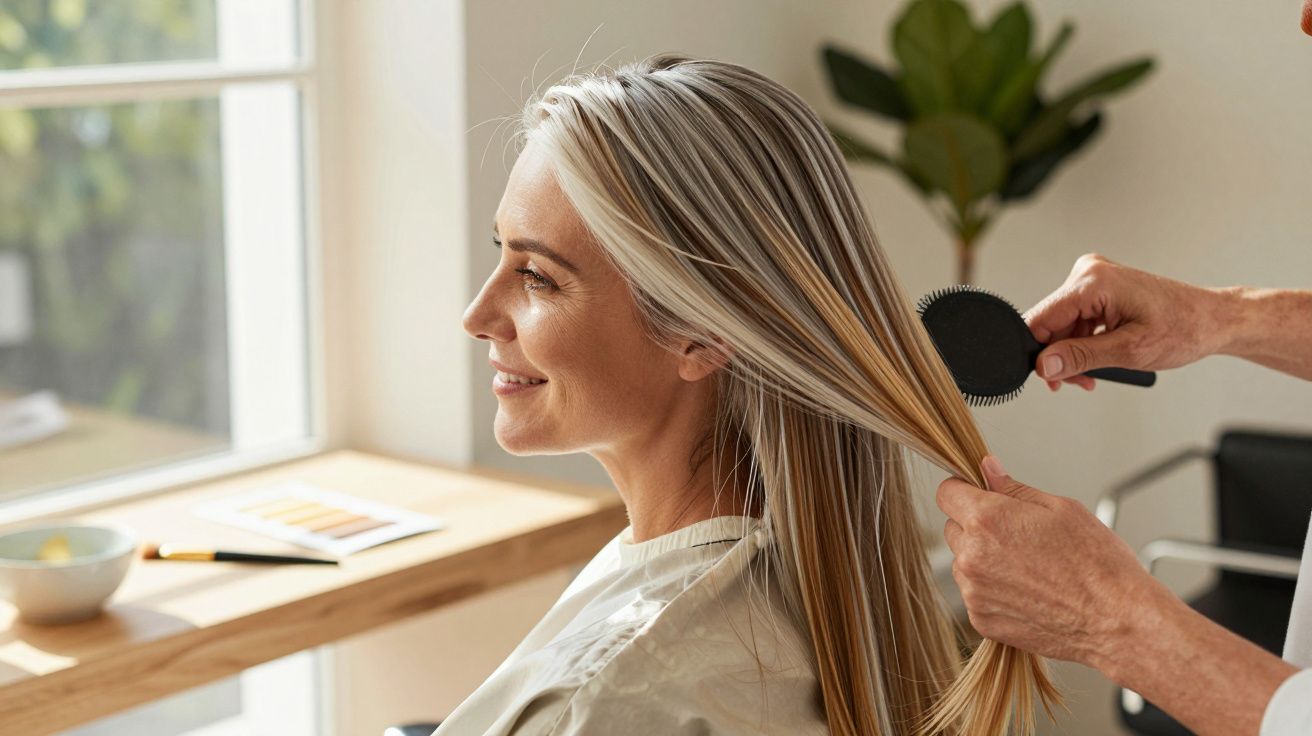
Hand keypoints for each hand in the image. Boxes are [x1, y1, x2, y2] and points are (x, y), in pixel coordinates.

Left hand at [937, 455, 1175, 669]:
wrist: (1117, 621)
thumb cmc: (1098, 564)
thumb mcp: (1061, 509)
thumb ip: (1013, 488)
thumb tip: (987, 470)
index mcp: (987, 521)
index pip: (946, 493)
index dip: (963, 490)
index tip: (978, 495)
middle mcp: (972, 557)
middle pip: (953, 528)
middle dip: (976, 526)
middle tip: (1017, 535)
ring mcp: (974, 592)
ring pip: (963, 563)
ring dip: (983, 560)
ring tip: (1029, 567)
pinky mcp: (982, 620)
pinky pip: (975, 595)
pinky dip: (993, 590)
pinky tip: (1028, 591)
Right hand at [1022, 254, 1229, 391]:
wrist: (1214, 319)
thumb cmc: (1185, 328)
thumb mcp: (1129, 351)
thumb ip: (1080, 357)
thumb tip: (1044, 364)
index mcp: (1093, 282)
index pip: (1040, 319)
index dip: (1039, 352)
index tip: (1050, 377)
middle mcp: (1090, 273)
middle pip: (1050, 324)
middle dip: (1060, 357)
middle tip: (1079, 381)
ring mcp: (1095, 279)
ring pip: (1062, 325)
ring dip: (1072, 353)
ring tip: (1092, 374)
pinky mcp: (1101, 289)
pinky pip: (1076, 319)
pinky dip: (1083, 343)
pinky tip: (1099, 358)